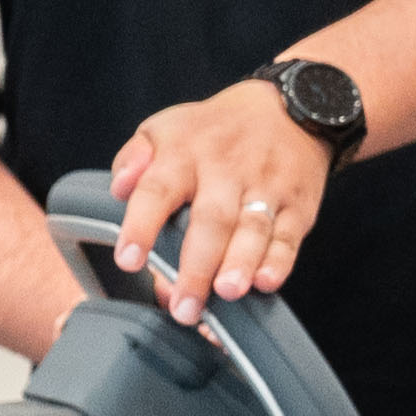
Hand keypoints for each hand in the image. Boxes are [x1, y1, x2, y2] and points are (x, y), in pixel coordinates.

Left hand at [105, 78, 335, 325]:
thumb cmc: (214, 131)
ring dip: (240, 263)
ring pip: (253, 228)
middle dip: (196, 265)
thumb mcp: (167, 128)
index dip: (141, 225)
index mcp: (184, 154)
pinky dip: (279, 260)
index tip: (128, 260)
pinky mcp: (297, 206)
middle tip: (183, 306)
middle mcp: (226, 170)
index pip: (158, 189)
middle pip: (211, 220)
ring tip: (226, 292)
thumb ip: (133, 158)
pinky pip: (288, 235)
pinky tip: (266, 282)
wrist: (291, 109)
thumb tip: (118, 188)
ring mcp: (266, 188)